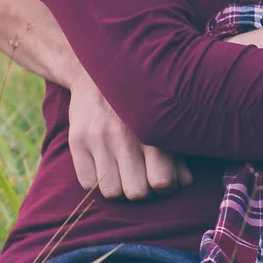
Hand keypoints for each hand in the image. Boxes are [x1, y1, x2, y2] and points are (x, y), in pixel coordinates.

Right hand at [66, 77, 184, 200]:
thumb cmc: (137, 100)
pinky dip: (95, 181)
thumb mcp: (160, 120)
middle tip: (139, 177)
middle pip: (137, 192)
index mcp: (152, 130)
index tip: (159, 177)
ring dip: (117, 188)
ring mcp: (99, 139)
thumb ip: (176, 153)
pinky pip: (87, 183)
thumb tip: (185, 182)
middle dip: (141, 190)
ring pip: (111, 192)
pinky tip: (102, 166)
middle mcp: (125, 136)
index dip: (163, 186)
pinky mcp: (77, 140)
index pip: (162, 182)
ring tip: (120, 173)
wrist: (96, 69)